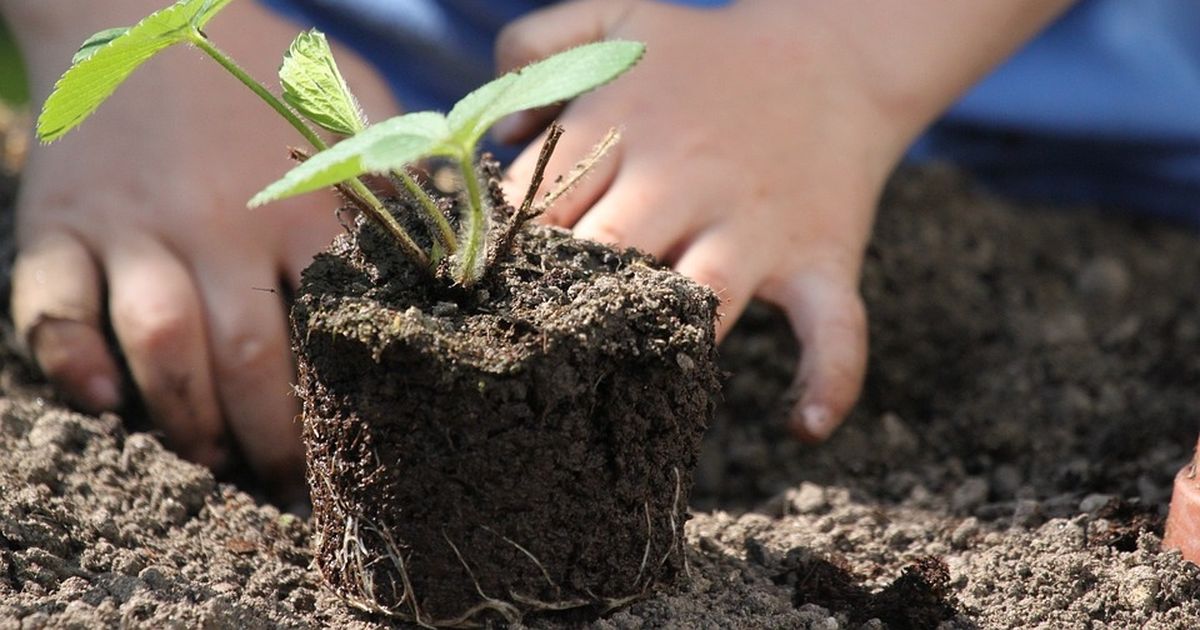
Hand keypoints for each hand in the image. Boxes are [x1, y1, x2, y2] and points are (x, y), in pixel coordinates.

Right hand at [6, 0, 397, 496]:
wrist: (137, 3)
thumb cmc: (261, 68)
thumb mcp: (350, 103)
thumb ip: (400, 173)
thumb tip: (465, 238)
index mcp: (299, 205)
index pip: (334, 330)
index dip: (346, 407)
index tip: (359, 453)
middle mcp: (217, 223)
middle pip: (248, 360)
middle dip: (271, 443)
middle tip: (286, 485)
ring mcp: (133, 225)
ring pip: (160, 347)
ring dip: (186, 420)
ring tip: (212, 458)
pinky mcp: (61, 223)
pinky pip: (51, 307)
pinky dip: (70, 362)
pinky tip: (104, 403)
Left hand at [497, 0, 1072, 440]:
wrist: (834, 55)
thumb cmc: (707, 55)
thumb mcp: (616, 19)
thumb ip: (536, 45)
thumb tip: (501, 136)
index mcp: (625, 126)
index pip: (538, 204)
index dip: (505, 252)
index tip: (485, 289)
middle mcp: (684, 180)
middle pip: (603, 256)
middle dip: (564, 301)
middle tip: (533, 343)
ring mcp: (754, 226)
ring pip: (698, 301)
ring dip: (660, 344)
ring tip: (622, 384)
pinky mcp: (820, 259)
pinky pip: (834, 329)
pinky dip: (829, 379)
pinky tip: (802, 425)